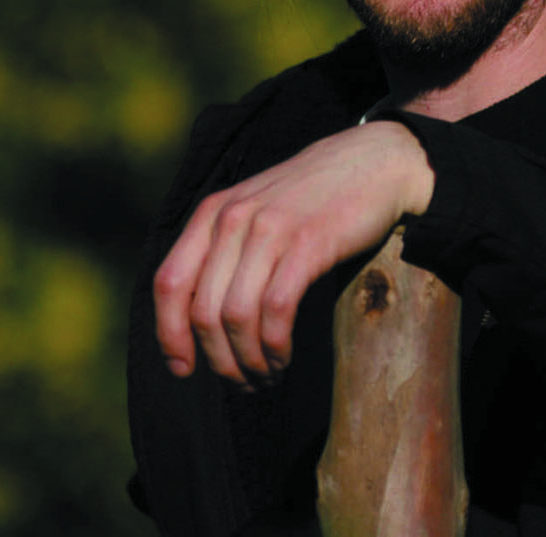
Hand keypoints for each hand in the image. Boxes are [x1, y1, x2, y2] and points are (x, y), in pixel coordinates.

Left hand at [152, 120, 434, 385]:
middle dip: (219, 361)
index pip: (169, 282)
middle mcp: (233, 219)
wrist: (377, 162)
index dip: (169, 334)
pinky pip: (276, 309)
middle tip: (241, 384)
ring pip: (236, 317)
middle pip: (202, 311)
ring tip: (266, 377)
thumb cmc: (316, 198)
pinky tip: (284, 357)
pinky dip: (275, 345)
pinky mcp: (308, 243)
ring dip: (248, 361)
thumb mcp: (257, 211)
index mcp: (212, 213)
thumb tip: (201, 322)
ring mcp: (270, 229)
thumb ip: (226, 250)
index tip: (183, 369)